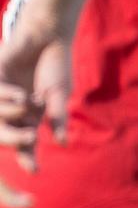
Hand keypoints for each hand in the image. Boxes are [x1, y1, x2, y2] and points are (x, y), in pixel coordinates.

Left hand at [0, 6, 71, 171]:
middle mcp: (13, 109)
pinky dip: (8, 98)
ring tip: (28, 105)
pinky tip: (21, 94)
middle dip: (15, 141)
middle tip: (27, 143)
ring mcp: (2, 94)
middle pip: (8, 133)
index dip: (28, 156)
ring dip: (11, 115)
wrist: (45, 37)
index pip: (26, 142)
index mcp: (29, 118)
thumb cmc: (55, 67)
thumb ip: (57, 116)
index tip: (33, 171)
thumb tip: (62, 143)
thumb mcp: (59, 95)